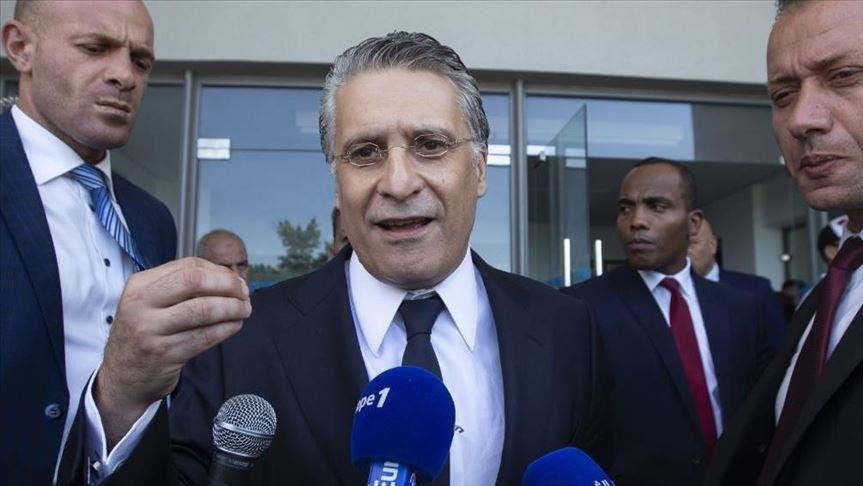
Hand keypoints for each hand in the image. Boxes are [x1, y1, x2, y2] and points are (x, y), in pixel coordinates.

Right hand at [94, 257, 250, 446]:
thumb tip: (230, 278)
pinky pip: (205, 336)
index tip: (236, 282)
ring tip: (244, 310)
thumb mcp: (150, 303)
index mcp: (140, 285)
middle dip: (228, 285)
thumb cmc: (145, 334)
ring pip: (203, 309)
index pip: (188, 267)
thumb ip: (182, 287)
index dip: (219, 272)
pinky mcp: (164, 354)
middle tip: (244, 295)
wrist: (122, 378)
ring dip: (232, 308)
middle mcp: (141, 304)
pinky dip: (226, 328)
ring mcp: (150, 330)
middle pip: (195, 281)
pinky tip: (234, 326)